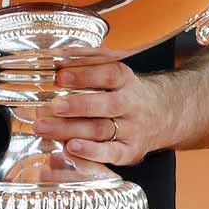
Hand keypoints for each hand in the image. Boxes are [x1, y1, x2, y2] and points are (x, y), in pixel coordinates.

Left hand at [31, 54, 166, 166]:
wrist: (163, 115)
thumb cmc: (126, 91)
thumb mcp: (115, 70)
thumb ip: (87, 61)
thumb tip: (55, 54)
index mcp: (126, 80)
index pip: (109, 74)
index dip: (84, 75)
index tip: (60, 77)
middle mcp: (131, 105)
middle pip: (106, 105)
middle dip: (77, 105)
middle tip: (52, 106)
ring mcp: (132, 129)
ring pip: (102, 130)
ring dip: (71, 130)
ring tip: (45, 127)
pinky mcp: (129, 151)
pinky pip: (110, 154)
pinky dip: (90, 152)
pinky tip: (70, 148)